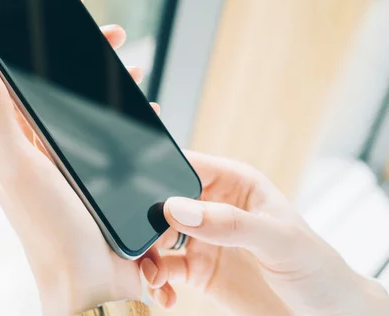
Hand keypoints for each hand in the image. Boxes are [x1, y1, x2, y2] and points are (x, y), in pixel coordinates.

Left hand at [0, 23, 153, 314]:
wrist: (91, 282)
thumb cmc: (51, 230)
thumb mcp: (19, 166)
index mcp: (10, 141)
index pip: (19, 79)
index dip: (40, 45)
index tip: (68, 19)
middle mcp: (34, 148)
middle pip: (57, 90)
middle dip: (85, 59)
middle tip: (114, 36)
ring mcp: (64, 162)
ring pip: (85, 110)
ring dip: (108, 85)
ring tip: (130, 68)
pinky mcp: (92, 176)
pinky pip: (107, 136)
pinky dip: (124, 118)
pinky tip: (142, 110)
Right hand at [141, 152, 388, 314]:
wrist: (325, 314)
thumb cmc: (316, 267)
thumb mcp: (279, 240)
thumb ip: (231, 223)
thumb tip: (179, 209)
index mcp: (234, 182)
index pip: (188, 166)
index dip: (160, 173)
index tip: (140, 194)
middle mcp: (213, 207)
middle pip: (163, 203)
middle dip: (146, 222)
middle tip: (141, 244)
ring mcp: (203, 239)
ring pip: (156, 237)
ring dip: (146, 256)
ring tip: (151, 277)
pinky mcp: (197, 271)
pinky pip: (163, 271)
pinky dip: (155, 282)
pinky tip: (164, 295)